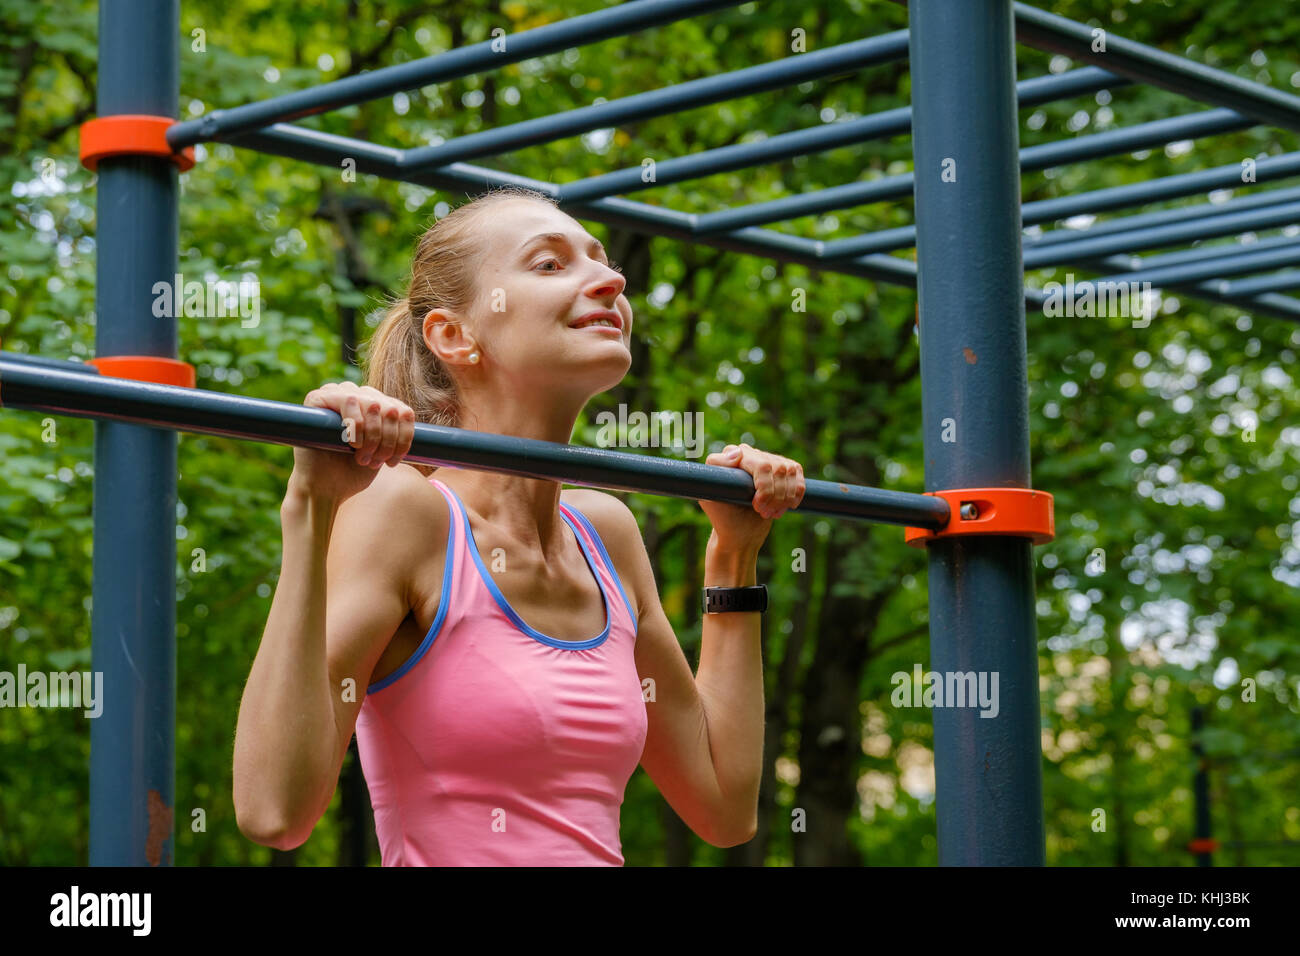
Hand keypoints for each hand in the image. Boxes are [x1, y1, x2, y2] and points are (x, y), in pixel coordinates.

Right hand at [286, 382, 415, 505]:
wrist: (323, 489)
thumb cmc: (353, 472)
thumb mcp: (383, 451)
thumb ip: (395, 430)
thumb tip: (407, 412)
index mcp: (376, 406)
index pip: (404, 412)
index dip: (404, 438)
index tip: (392, 462)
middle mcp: (359, 395)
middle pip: (391, 409)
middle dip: (388, 441)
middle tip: (375, 461)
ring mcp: (338, 393)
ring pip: (374, 404)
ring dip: (372, 436)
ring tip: (362, 457)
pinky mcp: (318, 397)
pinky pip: (350, 400)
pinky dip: (356, 425)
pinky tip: (351, 442)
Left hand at [696, 443, 804, 553]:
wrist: (739, 532)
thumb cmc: (723, 516)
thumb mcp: (711, 496)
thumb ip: (716, 470)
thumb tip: (737, 452)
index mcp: (731, 455)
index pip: (761, 464)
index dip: (765, 488)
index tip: (756, 506)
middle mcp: (750, 453)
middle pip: (777, 468)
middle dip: (774, 496)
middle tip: (764, 513)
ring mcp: (768, 460)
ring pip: (789, 472)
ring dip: (783, 498)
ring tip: (770, 513)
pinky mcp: (783, 470)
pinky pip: (798, 477)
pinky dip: (795, 496)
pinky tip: (785, 507)